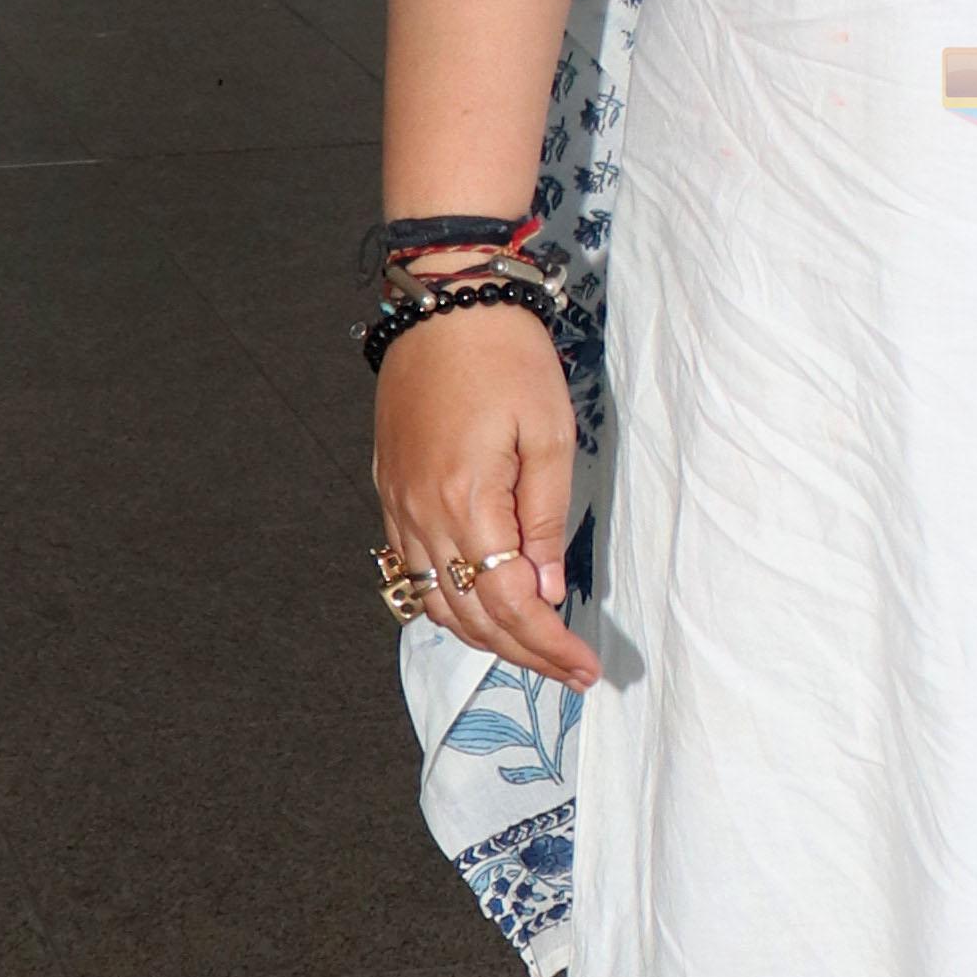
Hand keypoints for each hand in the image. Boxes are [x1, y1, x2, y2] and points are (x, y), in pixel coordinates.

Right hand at [372, 310, 598, 689]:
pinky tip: (480, 609)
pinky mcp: (391, 492)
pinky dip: (447, 603)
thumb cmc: (504, 357)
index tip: (585, 667)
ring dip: (483, 636)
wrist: (445, 304)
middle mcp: (421, 515)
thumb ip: (544, 519)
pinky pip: (410, 571)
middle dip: (522, 653)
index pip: (509, 602)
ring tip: (531, 648)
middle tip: (568, 672)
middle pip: (470, 615)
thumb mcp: (548, 434)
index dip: (548, 645)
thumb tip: (545, 590)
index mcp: (465, 502)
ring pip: (433, 602)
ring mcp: (398, 506)